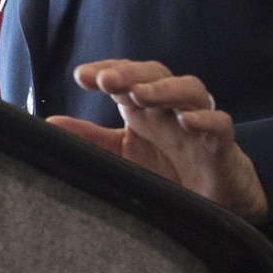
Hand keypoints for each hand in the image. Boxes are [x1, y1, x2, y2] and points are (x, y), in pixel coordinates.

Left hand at [48, 59, 270, 224]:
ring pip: (189, 90)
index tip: (81, 76)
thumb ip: (90, 140)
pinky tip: (187, 121)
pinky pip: (220, 124)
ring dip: (164, 89)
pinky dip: (205, 119)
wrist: (218, 202)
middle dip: (130, 73)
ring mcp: (199, 123)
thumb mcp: (123, 156)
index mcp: (145, 108)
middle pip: (155, 74)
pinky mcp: (222, 145)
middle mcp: (170, 108)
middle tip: (105, 80)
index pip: (125, 76)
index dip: (106, 71)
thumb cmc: (169, 171)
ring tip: (140, 94)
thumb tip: (49, 123)